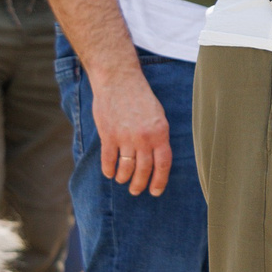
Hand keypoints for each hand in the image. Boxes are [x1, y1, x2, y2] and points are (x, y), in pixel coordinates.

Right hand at [92, 67, 171, 196]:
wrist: (119, 80)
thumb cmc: (140, 97)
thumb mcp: (158, 116)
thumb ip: (158, 137)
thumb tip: (157, 160)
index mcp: (160, 133)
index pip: (163, 164)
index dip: (160, 181)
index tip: (155, 191)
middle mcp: (144, 137)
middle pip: (144, 170)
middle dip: (139, 184)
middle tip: (136, 191)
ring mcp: (125, 137)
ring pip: (126, 168)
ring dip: (124, 178)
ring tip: (122, 180)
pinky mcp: (108, 134)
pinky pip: (109, 159)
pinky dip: (109, 169)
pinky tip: (109, 173)